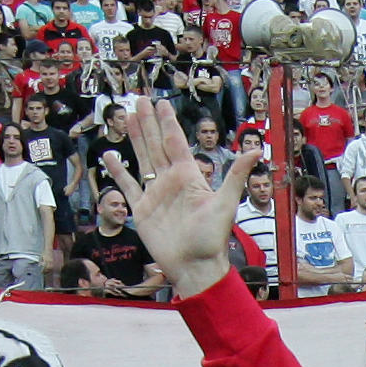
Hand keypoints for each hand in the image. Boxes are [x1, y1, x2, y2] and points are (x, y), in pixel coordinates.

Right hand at [106, 96, 243, 297]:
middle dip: (148, 122)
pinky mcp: (142, 210)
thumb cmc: (212, 238)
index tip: (161, 103)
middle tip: (139, 100)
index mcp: (189, 176)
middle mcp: (171, 181)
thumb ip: (236, 176)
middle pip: (156, 144)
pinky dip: (119, 172)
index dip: (167, 122)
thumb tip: (256, 152)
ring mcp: (155, 194)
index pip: (175, 142)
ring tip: (125, 117)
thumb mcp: (226, 204)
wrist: (194, 266)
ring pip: (142, 159)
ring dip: (134, 138)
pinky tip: (110, 156)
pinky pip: (128, 186)